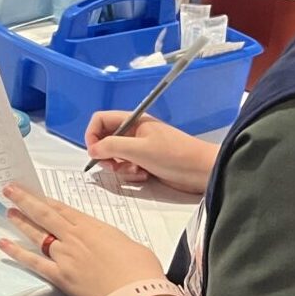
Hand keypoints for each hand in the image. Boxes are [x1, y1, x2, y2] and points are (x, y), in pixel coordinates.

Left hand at [0, 183, 165, 295]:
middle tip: (10, 190)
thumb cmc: (140, 272)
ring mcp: (64, 256)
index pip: (63, 209)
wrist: (136, 294)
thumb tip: (110, 247)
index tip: (36, 193)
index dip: (47, 200)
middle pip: (44, 214)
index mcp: (93, 227)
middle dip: (25, 200)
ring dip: (20, 221)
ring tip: (8, 211)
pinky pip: (33, 261)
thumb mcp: (131, 246)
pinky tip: (4, 244)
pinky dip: (16, 252)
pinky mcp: (59, 276)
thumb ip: (113, 243)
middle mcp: (74, 238)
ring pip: (36, 234)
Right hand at [84, 112, 218, 194]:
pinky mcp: (146, 162)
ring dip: (119, 167)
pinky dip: (131, 174)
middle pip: (105, 139)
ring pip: (115, 156)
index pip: (100, 120)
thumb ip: (111, 146)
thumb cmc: (175, 155)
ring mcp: (140, 148)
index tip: (94, 152)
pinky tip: (144, 176)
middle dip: (106, 155)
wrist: (202, 171)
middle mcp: (134, 133)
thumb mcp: (139, 149)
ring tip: (135, 171)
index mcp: (133, 121)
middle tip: (114, 165)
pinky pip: (127, 167)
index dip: (92, 135)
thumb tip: (92, 150)